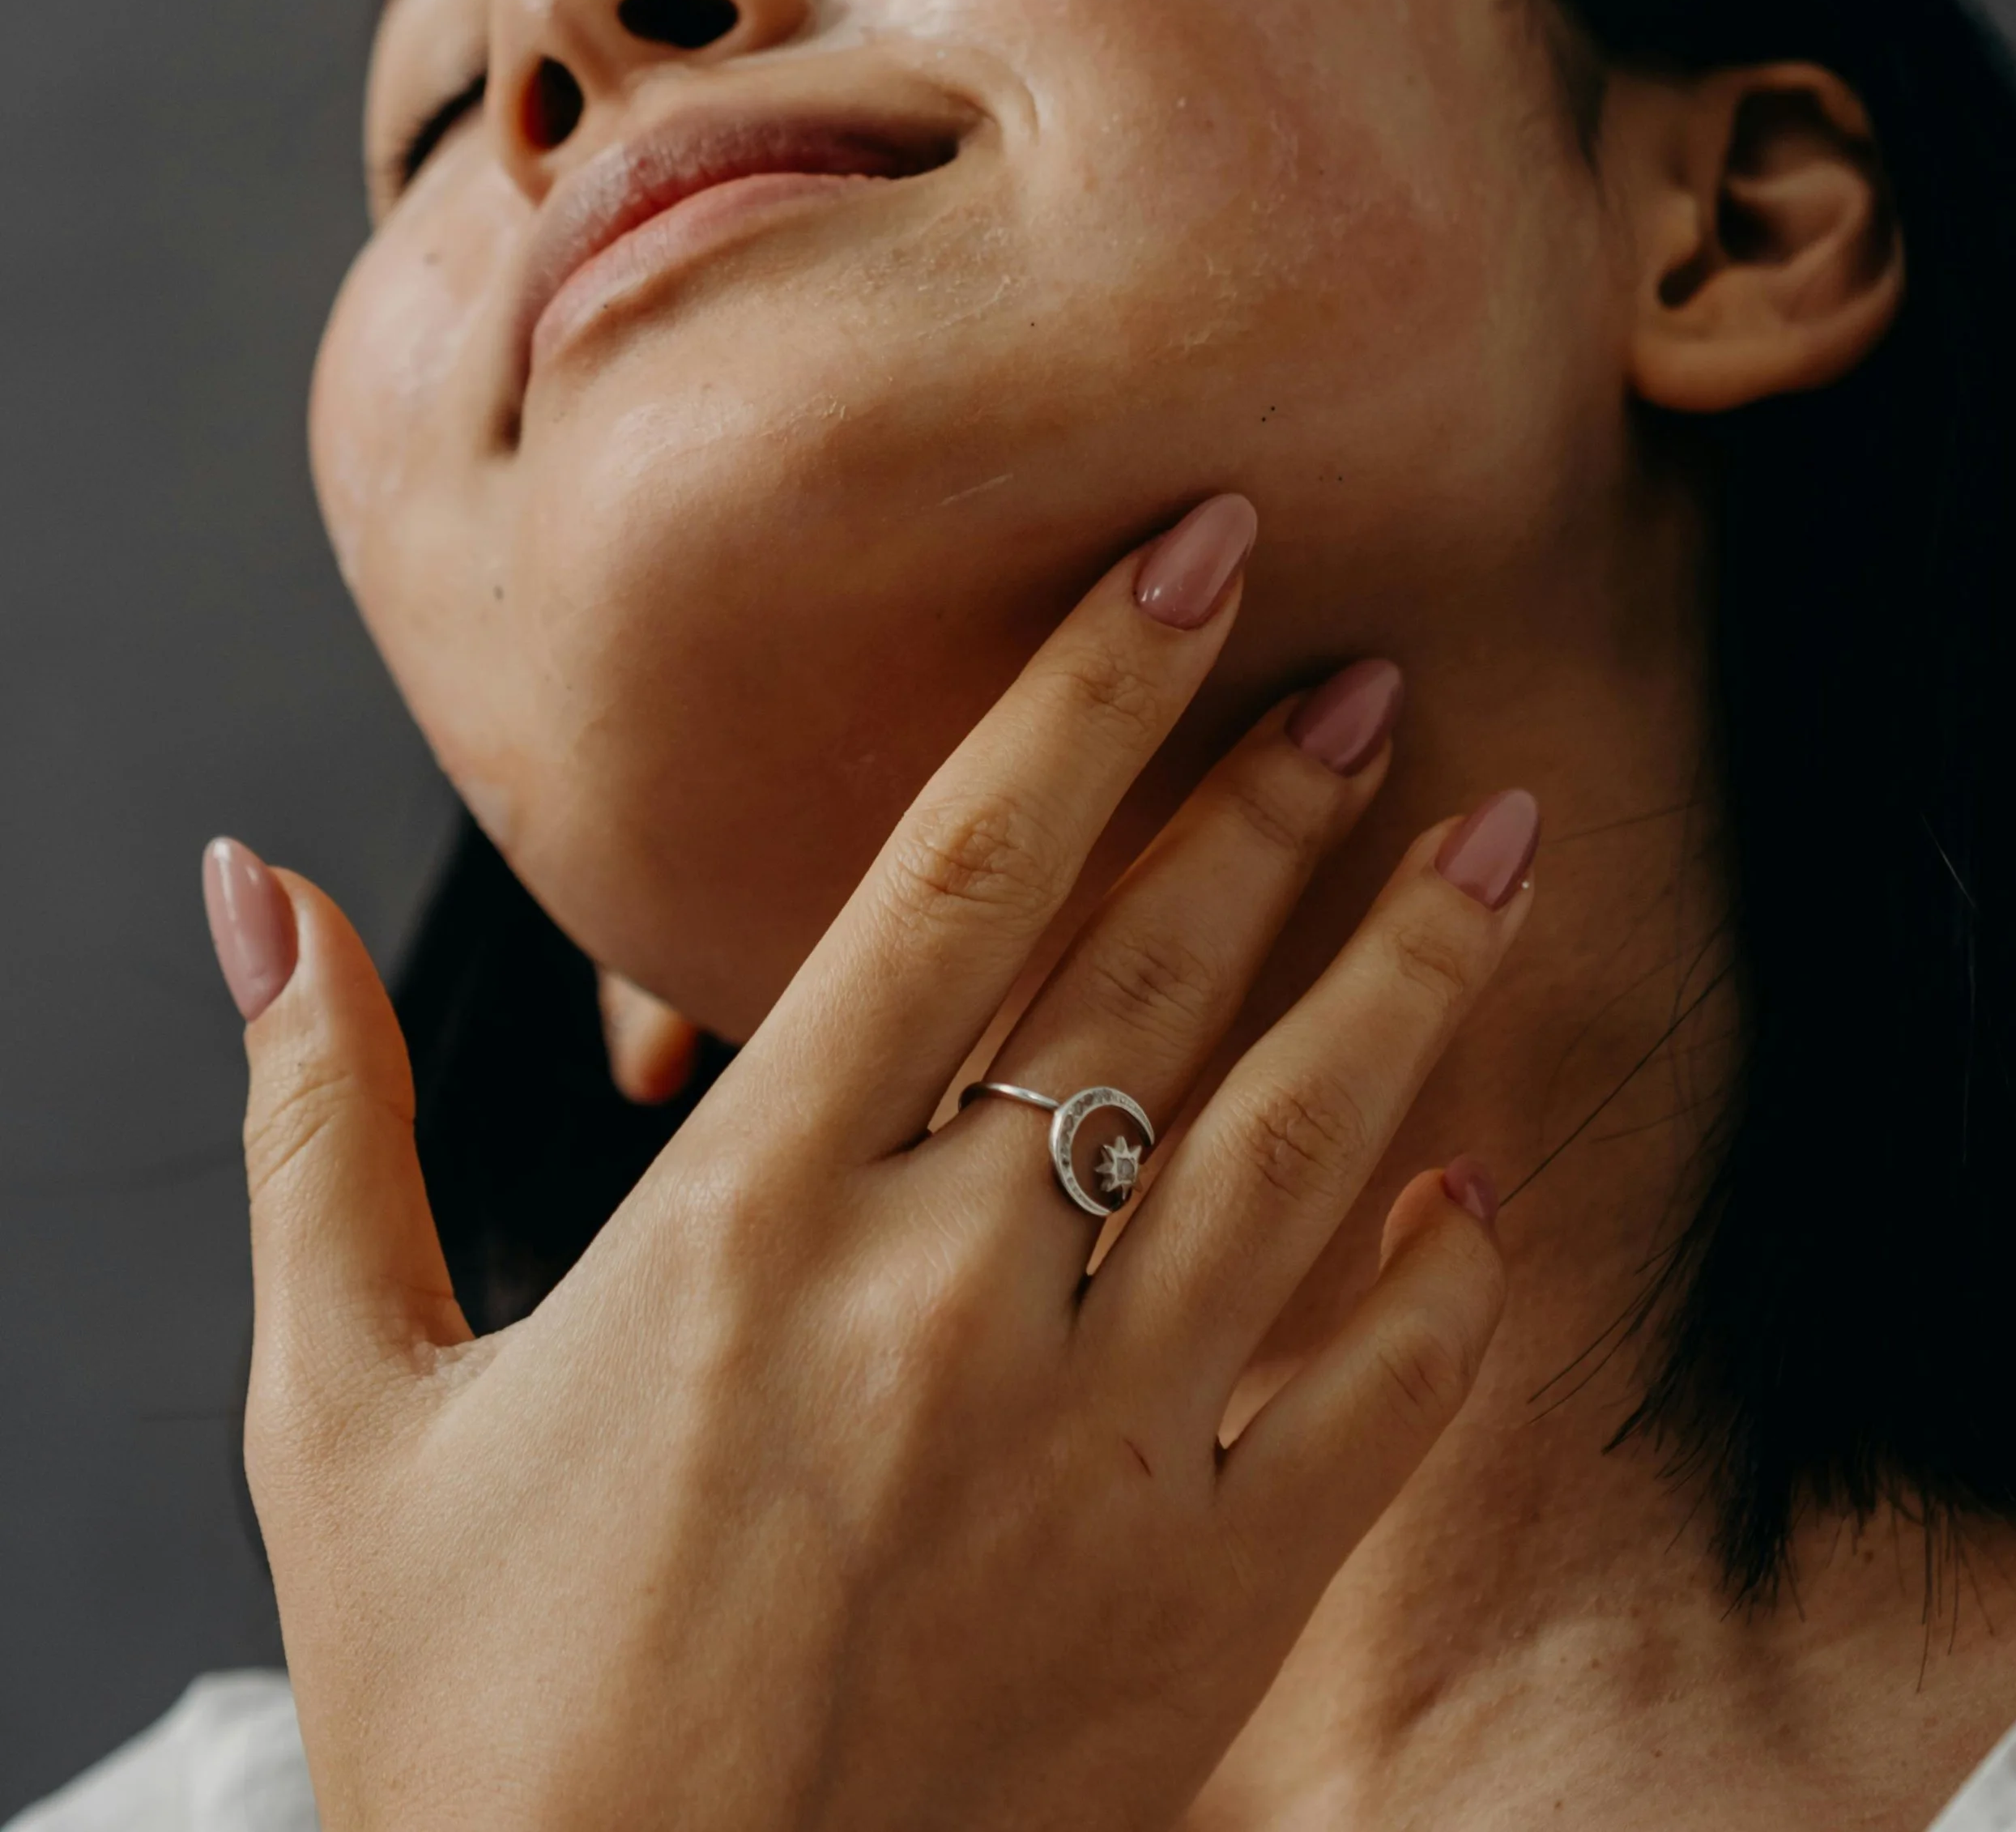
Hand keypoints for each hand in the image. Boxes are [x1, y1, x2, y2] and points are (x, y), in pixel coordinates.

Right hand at [209, 494, 1536, 1831]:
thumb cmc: (473, 1725)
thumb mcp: (345, 1414)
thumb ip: (329, 1126)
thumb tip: (253, 889)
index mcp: (750, 1221)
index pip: (961, 874)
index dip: (1092, 693)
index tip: (1194, 556)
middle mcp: (945, 1299)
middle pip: (1156, 976)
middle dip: (1277, 802)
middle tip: (1377, 673)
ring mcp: (1095, 1451)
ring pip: (1302, 1150)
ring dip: (1414, 980)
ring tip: (1507, 843)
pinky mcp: (1196, 1609)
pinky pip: (1366, 1408)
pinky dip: (1438, 1289)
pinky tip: (1470, 1190)